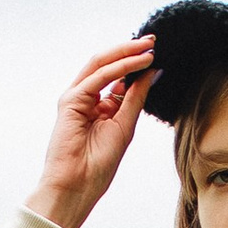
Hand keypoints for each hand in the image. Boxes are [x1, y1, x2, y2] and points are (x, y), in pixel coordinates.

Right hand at [22, 38, 155, 227]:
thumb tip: (153, 71)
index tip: (157, 54)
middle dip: (131, 51)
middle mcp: (87, 98)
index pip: (118, 77)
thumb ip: (136, 97)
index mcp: (99, 107)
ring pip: (102, 64)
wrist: (77, 186)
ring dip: (127, 53)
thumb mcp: (125, 125)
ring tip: (149, 47)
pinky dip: (120, 67)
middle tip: (153, 41)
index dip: (136, 64)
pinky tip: (139, 63)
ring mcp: (77, 98)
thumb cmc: (98, 165)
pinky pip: (99, 77)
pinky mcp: (70, 100)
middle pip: (108, 65)